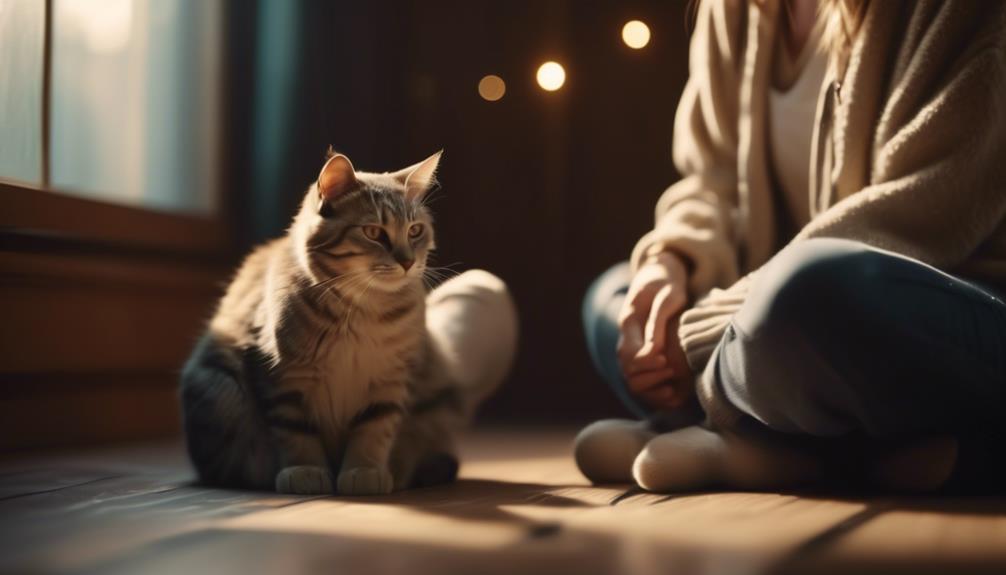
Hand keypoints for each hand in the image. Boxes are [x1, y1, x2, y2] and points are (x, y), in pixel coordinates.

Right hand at [617, 251, 690, 408]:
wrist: (660, 273)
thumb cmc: (668, 282)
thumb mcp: (668, 295)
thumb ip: (658, 321)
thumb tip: (655, 350)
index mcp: (629, 319)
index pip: (628, 351)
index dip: (645, 361)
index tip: (666, 361)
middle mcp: (626, 335)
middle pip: (625, 367)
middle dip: (647, 375)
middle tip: (671, 371)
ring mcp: (632, 343)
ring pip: (630, 375)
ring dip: (649, 384)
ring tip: (672, 386)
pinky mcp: (641, 348)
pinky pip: (640, 375)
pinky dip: (653, 387)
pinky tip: (672, 391)